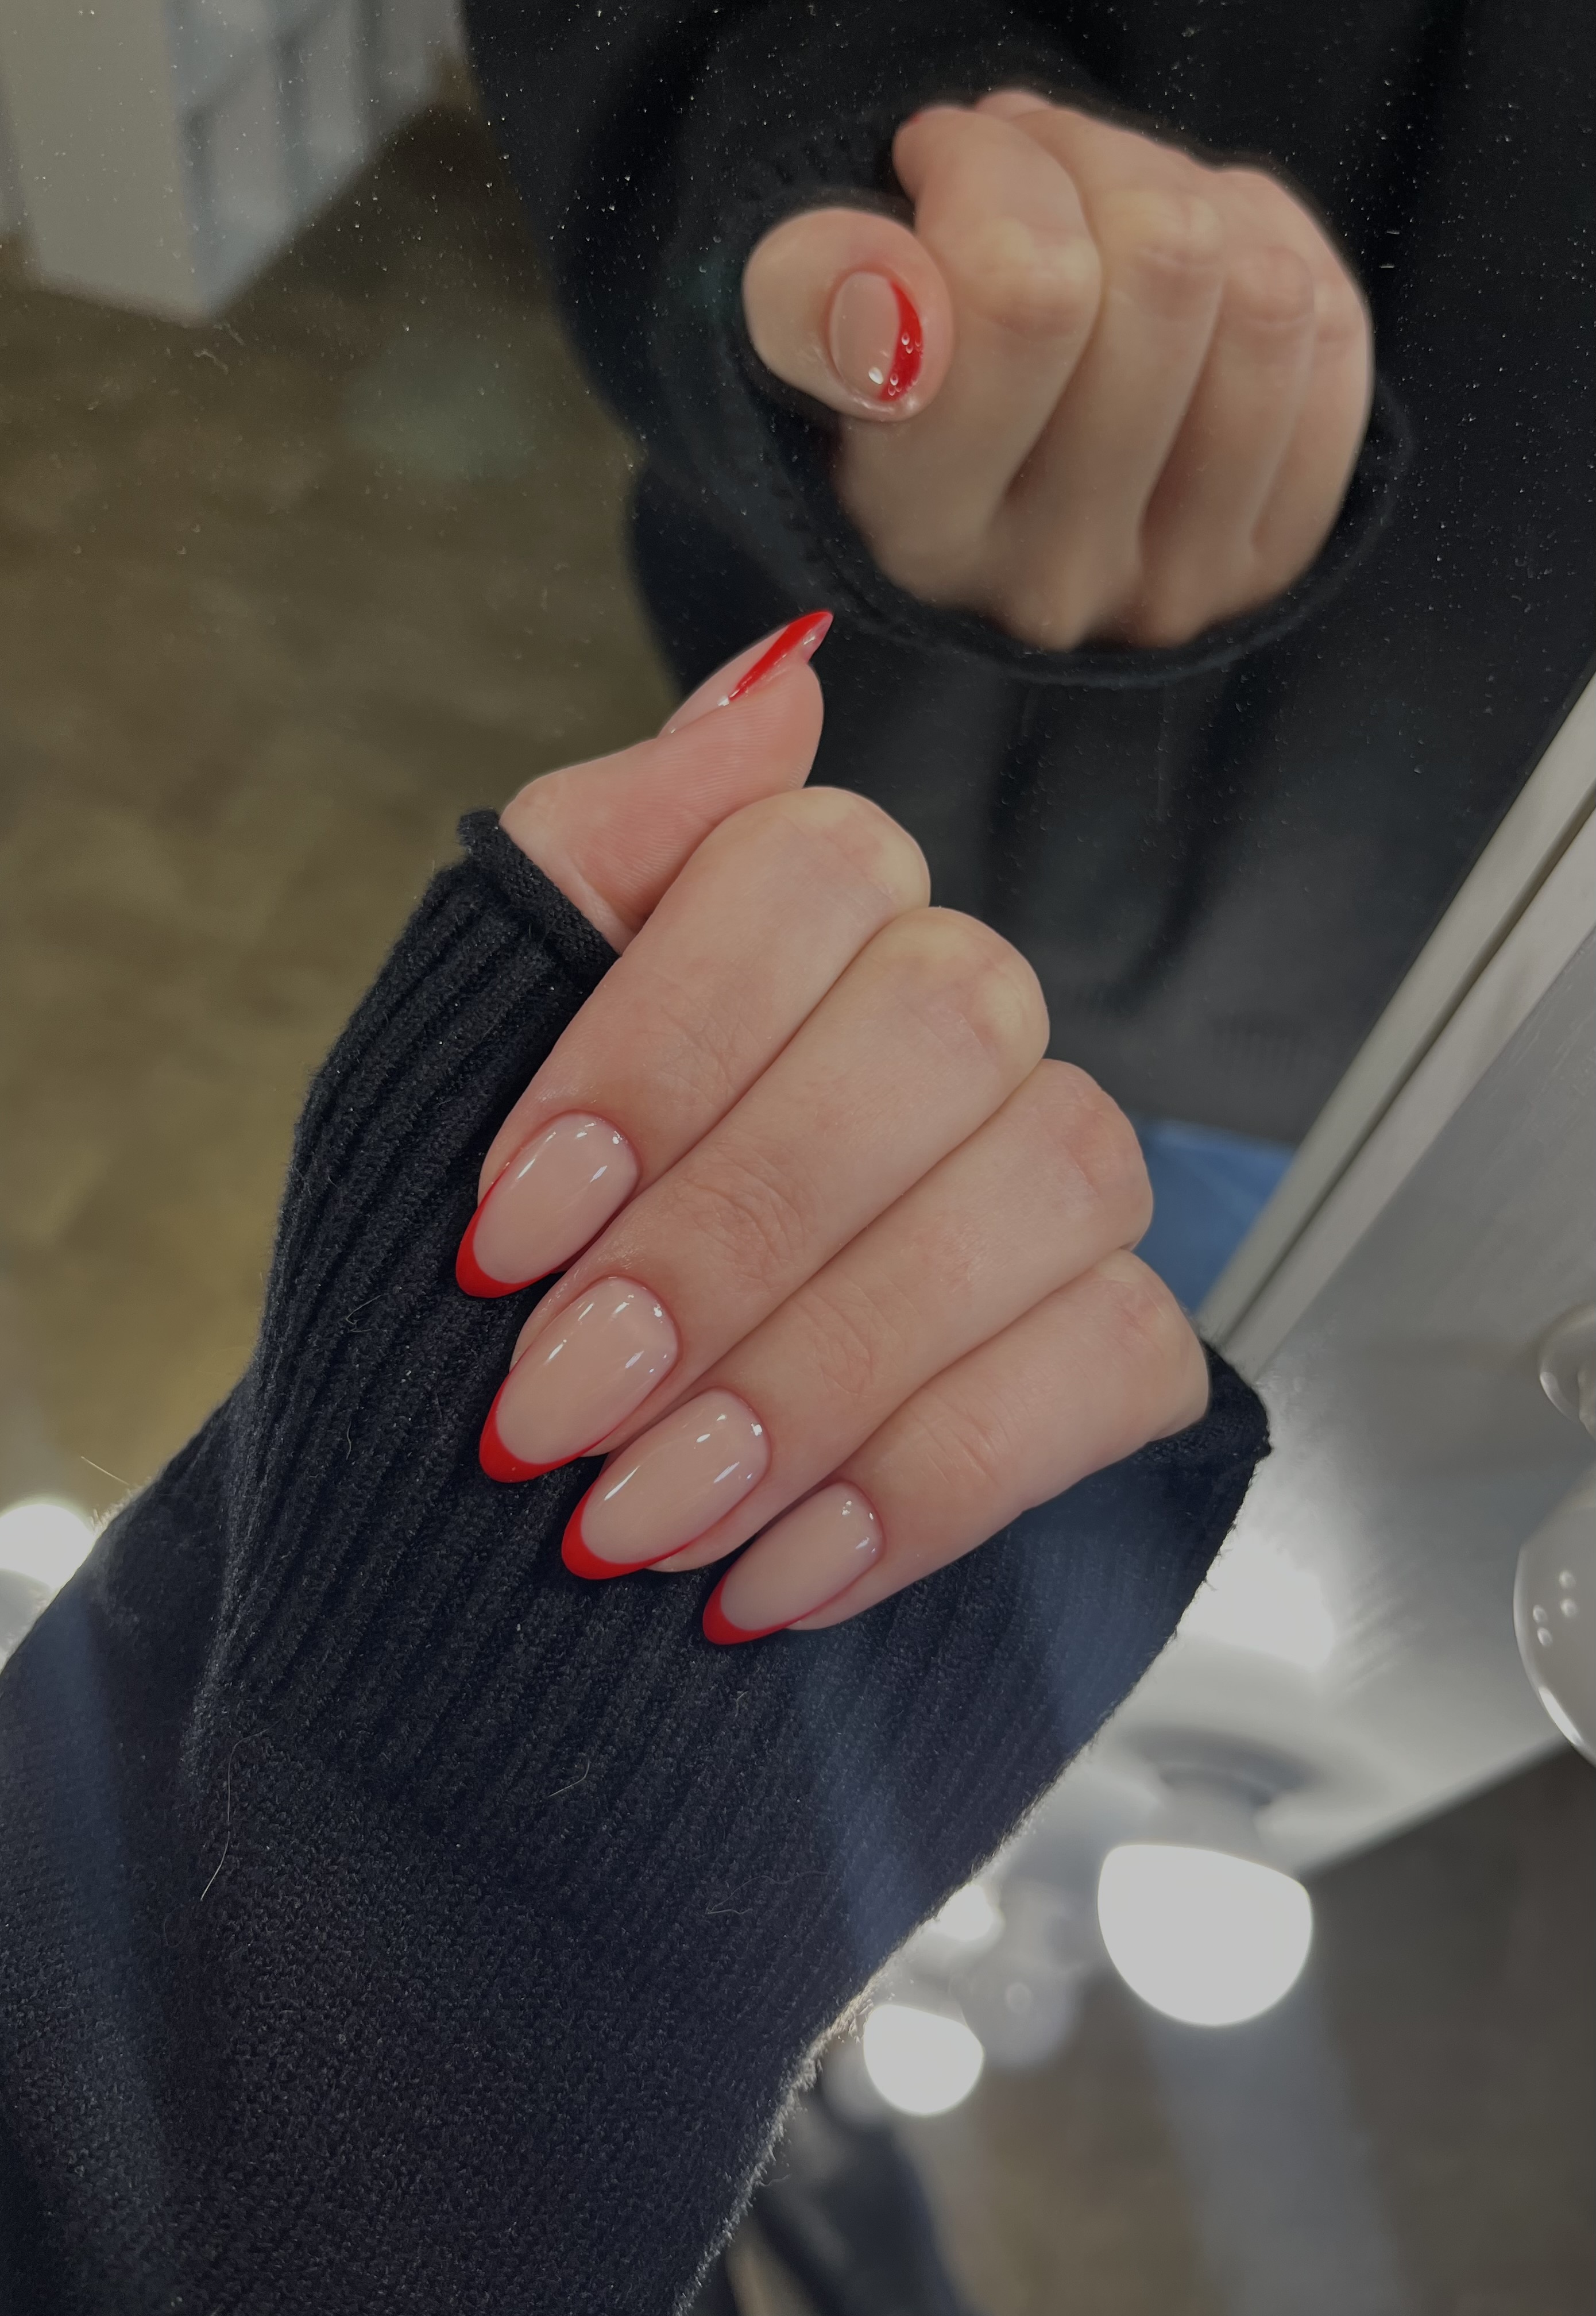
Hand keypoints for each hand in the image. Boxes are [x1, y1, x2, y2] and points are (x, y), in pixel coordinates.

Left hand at [460, 616, 1207, 1641]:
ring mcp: (1056, 1172)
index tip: (512, 1232)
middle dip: (734, 1238)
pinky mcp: (1113, 1335)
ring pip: (1055, 1184)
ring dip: (829, 1371)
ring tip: (646, 1515)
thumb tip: (775, 685)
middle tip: (560, 1411)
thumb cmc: (483, 1269)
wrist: (506, 1478)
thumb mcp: (451, 1058)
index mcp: (801, 910)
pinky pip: (1122, 1362)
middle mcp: (955, 1015)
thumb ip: (593, 863)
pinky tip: (781, 1573)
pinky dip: (941, 1481)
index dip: (666, 1052)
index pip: (815, 873)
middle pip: (939, 1030)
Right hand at [742, 96, 1371, 649]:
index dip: (996, 167)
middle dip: (1095, 156)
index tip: (936, 160)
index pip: (1029, 291)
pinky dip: (1273, 260)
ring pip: (1262, 294)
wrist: (973, 502)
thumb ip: (811, 303)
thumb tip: (894, 294)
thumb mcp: (806, 337)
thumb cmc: (885, 383)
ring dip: (1188, 197)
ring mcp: (1175, 584)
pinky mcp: (1268, 561)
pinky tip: (1195, 271)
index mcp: (919, 533)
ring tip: (1108, 213)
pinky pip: (1330, 338)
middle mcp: (1051, 582)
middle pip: (1164, 262)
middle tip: (1032, 165)